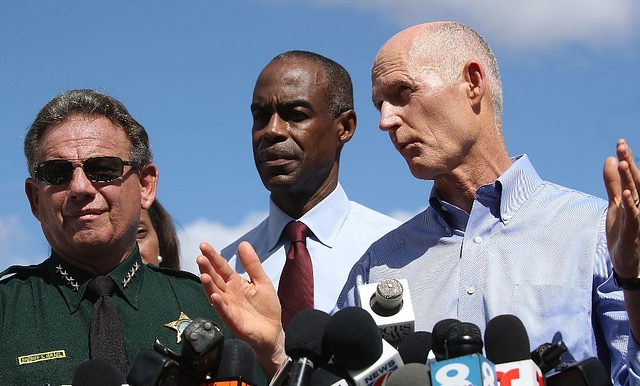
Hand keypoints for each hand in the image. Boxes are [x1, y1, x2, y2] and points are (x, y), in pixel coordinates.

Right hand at [197, 241, 285, 377]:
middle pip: (215, 279)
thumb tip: (242, 243)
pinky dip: (219, 305)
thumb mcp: (262, 281)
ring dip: (209, 286)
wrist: (274, 331)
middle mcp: (229, 295)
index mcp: (235, 284)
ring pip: (216, 295)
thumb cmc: (266, 307)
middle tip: (200, 257)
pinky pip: (225, 312)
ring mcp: (229, 308)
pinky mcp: (234, 322)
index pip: (222, 268)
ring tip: (204, 274)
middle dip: (207, 269)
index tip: (203, 245)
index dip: (213, 257)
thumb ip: (252, 264)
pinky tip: (215, 296)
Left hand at [603, 138, 639, 278]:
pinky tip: (626, 195)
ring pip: (637, 195)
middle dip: (629, 163)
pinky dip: (631, 205)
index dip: (627, 158)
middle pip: (636, 180)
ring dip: (630, 179)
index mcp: (637, 198)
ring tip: (623, 163)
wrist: (630, 262)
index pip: (632, 175)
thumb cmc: (624, 231)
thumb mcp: (615, 204)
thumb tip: (609, 159)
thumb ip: (612, 183)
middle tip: (621, 145)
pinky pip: (635, 217)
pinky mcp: (636, 232)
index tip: (620, 142)